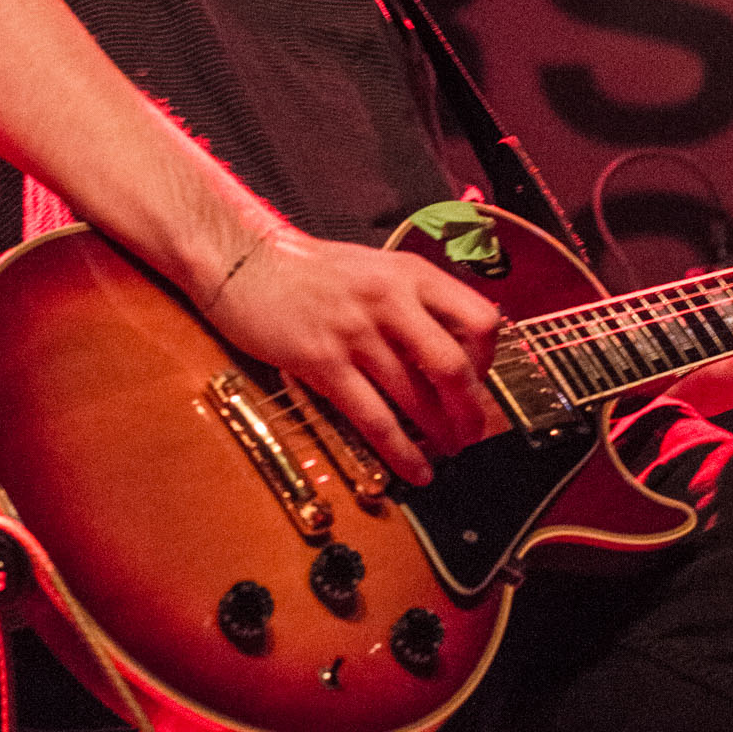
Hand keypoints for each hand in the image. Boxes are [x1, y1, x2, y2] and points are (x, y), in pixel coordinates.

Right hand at [205, 227, 500, 484]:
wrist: (244, 262)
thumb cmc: (309, 270)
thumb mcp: (376, 268)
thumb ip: (414, 302)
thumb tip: (451, 351)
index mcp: (410, 274)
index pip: (478, 320)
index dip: (488, 361)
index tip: (480, 383)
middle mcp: (390, 300)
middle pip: (453, 366)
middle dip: (471, 411)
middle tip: (474, 433)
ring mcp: (355, 332)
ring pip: (415, 397)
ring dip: (438, 435)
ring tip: (447, 453)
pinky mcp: (322, 362)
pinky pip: (373, 418)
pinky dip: (399, 451)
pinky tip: (412, 469)